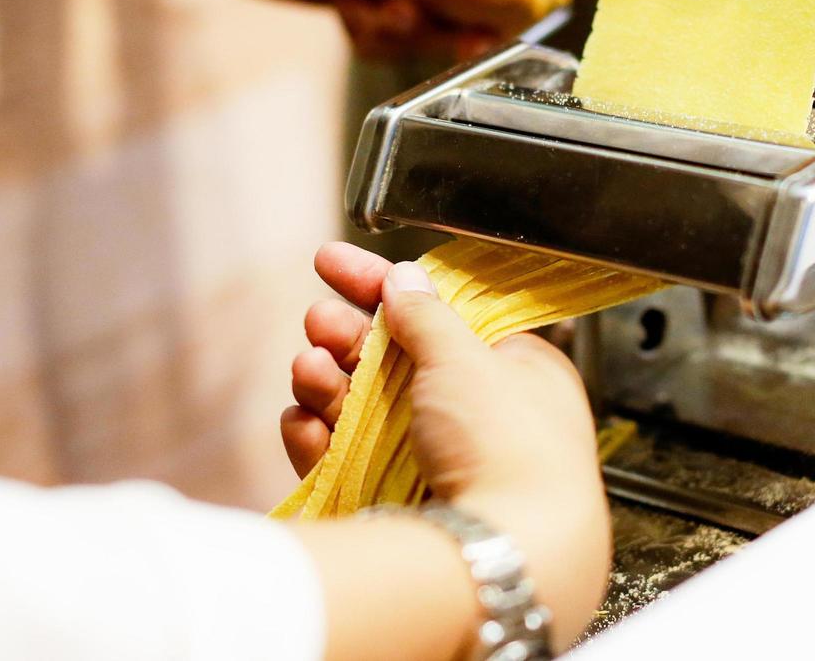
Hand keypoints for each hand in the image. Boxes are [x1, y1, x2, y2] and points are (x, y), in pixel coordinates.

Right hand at [283, 242, 610, 643]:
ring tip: (307, 369)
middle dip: (347, 338)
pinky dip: (322, 439)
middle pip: (395, 362)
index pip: (439, 314)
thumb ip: (428, 316)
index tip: (332, 263)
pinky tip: (302, 421)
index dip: (383, 285)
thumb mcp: (468, 359)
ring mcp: (436, 462)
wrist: (502, 552)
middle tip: (317, 321)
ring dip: (329, 384)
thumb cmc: (511, 448)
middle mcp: (477, 414)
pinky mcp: (398, 504)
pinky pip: (350, 461)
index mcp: (512, 370)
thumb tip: (406, 279)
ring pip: (366, 411)